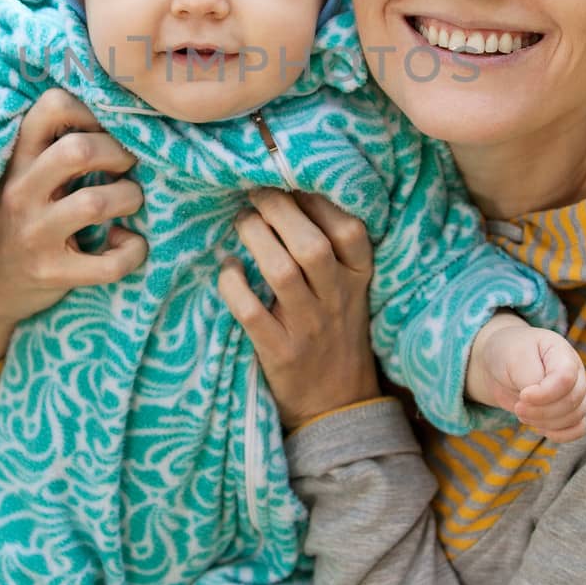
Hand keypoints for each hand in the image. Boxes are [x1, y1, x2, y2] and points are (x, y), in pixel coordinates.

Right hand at [0, 89, 146, 359]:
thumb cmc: (9, 219)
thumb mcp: (15, 175)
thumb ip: (47, 146)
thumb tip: (111, 113)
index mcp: (16, 160)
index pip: (52, 107)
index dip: (91, 110)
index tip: (104, 129)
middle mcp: (21, 192)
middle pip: (79, 150)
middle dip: (119, 153)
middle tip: (126, 165)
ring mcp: (35, 235)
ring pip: (96, 202)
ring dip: (130, 197)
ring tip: (129, 201)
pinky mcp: (52, 273)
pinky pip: (109, 263)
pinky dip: (133, 251)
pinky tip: (127, 243)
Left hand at [218, 189, 377, 430]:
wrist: (338, 403)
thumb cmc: (336, 330)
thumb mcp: (350, 287)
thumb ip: (334, 246)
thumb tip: (291, 189)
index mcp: (358, 278)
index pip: (350, 230)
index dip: (319, 199)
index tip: (292, 180)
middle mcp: (337, 299)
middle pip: (312, 246)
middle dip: (279, 210)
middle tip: (255, 192)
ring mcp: (309, 327)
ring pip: (282, 273)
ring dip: (255, 238)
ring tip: (241, 221)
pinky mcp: (280, 352)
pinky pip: (252, 313)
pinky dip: (233, 285)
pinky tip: (227, 268)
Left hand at [465, 313, 585, 442]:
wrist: (501, 365)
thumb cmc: (508, 355)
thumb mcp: (514, 358)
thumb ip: (530, 377)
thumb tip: (541, 400)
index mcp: (561, 352)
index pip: (565, 378)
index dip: (545, 394)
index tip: (523, 396)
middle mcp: (574, 372)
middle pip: (572, 400)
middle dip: (541, 411)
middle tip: (518, 407)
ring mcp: (575, 391)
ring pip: (575, 416)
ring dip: (546, 422)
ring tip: (522, 412)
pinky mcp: (570, 410)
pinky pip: (577, 429)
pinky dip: (560, 434)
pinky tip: (540, 428)